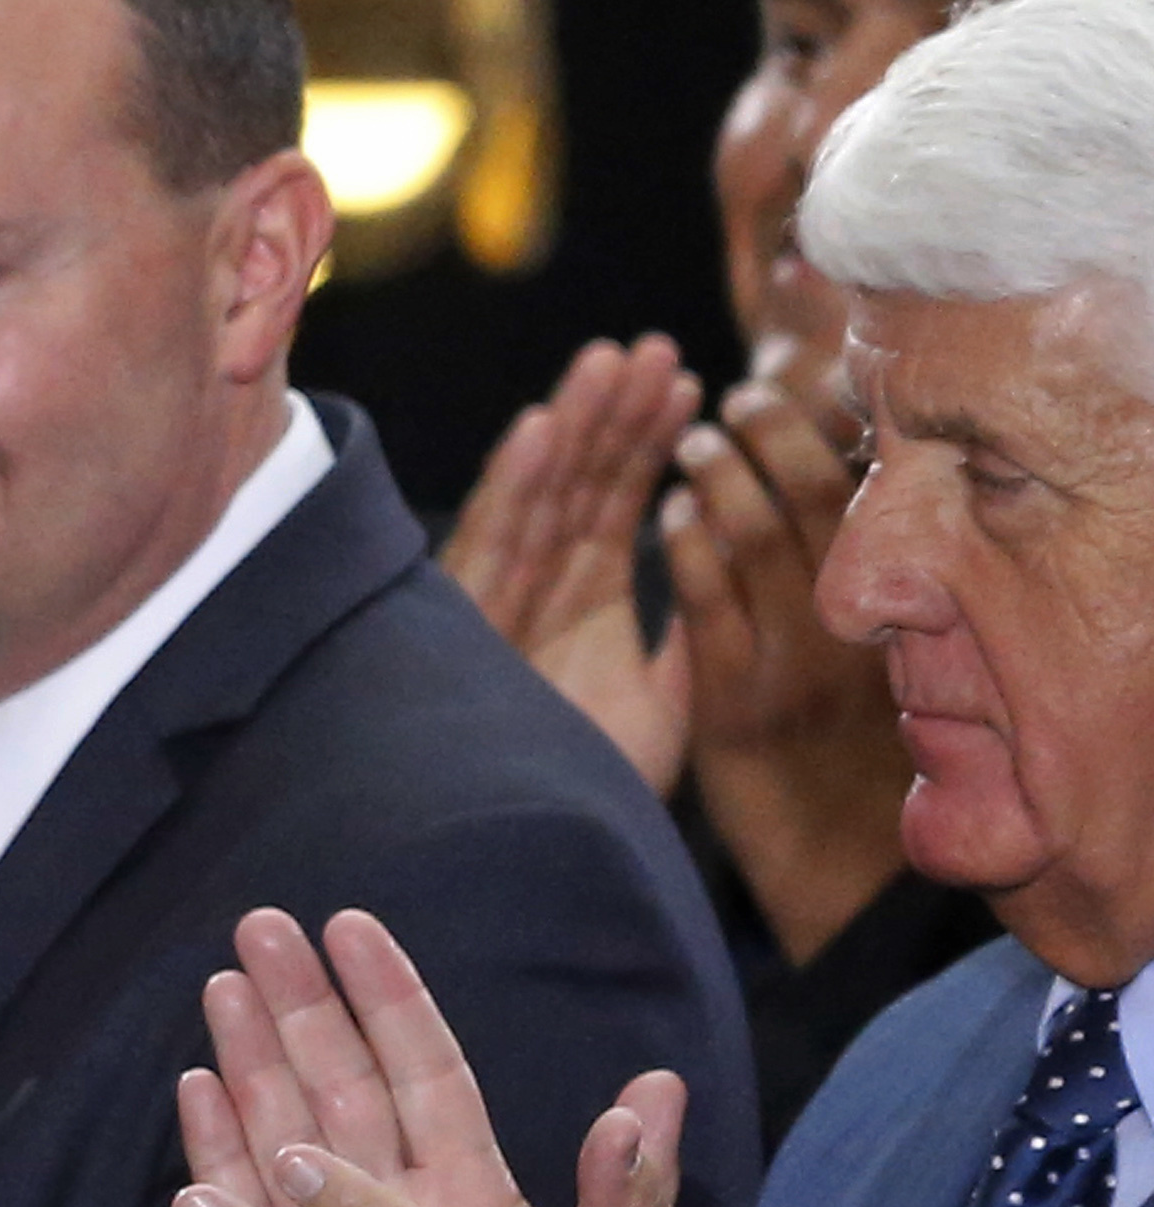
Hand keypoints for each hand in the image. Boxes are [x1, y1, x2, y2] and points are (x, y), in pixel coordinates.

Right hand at [442, 335, 699, 784]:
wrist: (547, 857)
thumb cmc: (602, 787)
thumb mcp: (677, 701)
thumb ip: (701, 632)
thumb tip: (741, 563)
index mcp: (584, 605)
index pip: (617, 504)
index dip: (648, 442)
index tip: (690, 384)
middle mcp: (536, 595)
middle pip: (573, 486)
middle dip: (610, 416)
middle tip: (652, 349)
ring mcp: (498, 607)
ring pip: (536, 499)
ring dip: (570, 427)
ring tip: (609, 362)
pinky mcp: (465, 629)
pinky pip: (491, 547)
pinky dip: (512, 487)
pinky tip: (539, 429)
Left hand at [664, 380, 906, 962]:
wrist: (843, 874)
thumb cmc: (861, 764)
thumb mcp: (883, 673)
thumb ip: (869, 599)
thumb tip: (845, 513)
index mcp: (899, 615)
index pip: (867, 501)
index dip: (833, 438)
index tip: (807, 389)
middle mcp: (855, 631)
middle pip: (816, 500)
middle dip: (775, 435)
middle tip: (741, 397)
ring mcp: (795, 666)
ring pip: (760, 541)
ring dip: (721, 477)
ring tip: (690, 438)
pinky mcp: (738, 708)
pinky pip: (708, 611)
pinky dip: (687, 552)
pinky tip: (664, 517)